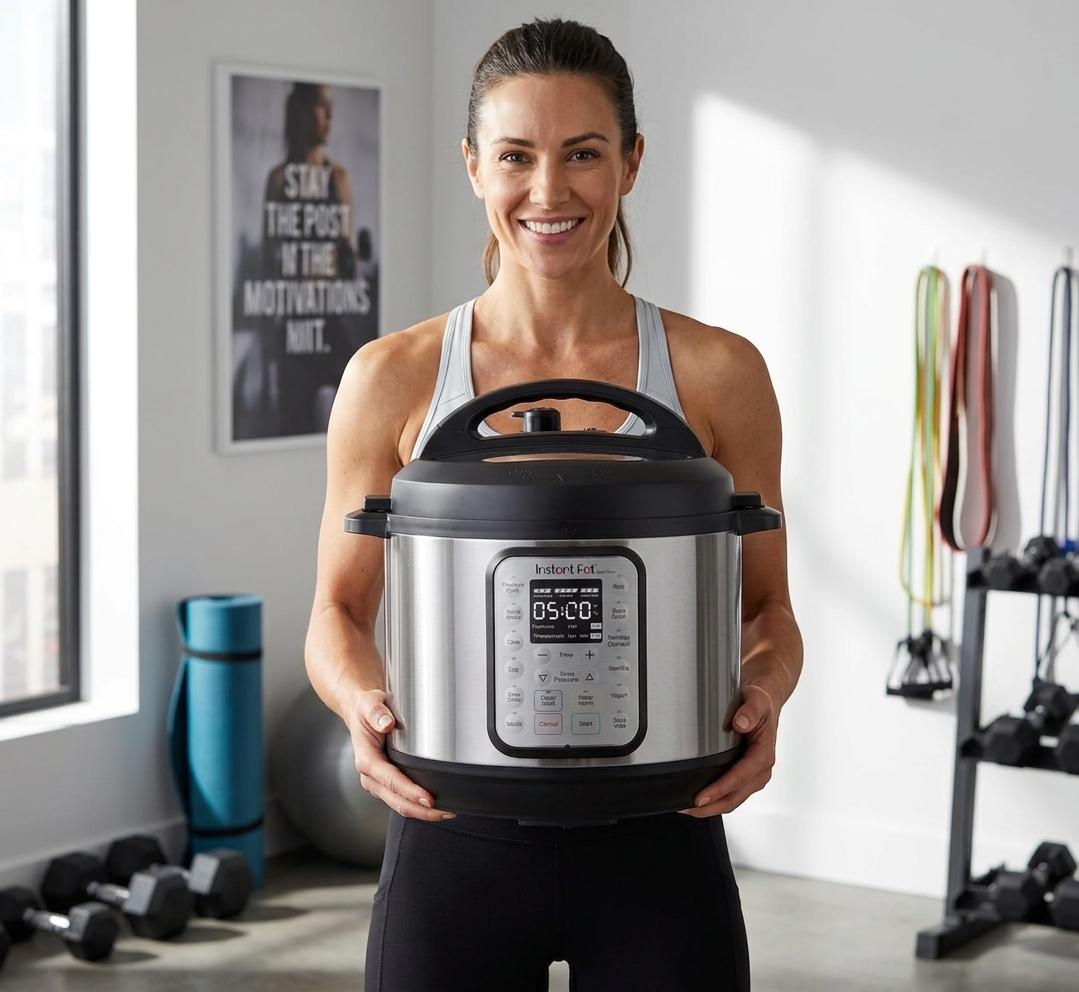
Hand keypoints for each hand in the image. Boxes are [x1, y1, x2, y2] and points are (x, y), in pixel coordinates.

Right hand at [350, 689, 455, 820]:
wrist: (360, 712)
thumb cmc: (367, 709)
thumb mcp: (369, 703)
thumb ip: (376, 712)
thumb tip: (387, 723)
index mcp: (366, 758)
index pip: (389, 780)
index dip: (409, 791)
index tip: (428, 798)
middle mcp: (370, 775)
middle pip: (396, 801)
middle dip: (420, 810)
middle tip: (445, 812)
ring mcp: (378, 782)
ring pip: (400, 805)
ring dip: (422, 812)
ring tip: (447, 812)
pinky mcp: (386, 783)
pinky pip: (402, 800)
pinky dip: (418, 806)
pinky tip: (436, 805)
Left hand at [680, 680, 778, 818]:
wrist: (765, 704)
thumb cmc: (761, 703)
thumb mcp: (756, 700)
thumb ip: (750, 711)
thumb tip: (740, 723)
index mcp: (763, 755)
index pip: (740, 778)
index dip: (720, 789)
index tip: (701, 797)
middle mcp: (760, 770)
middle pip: (735, 797)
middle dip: (711, 806)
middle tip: (687, 808)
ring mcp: (753, 776)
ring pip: (733, 800)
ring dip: (712, 807)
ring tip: (688, 808)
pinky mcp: (746, 776)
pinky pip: (731, 794)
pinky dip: (716, 800)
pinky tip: (699, 799)